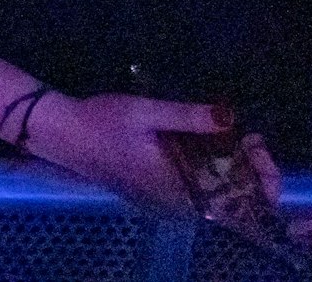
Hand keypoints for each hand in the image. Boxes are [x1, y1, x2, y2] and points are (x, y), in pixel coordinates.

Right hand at [28, 92, 234, 214]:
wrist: (61, 134)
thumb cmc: (99, 122)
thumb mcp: (143, 111)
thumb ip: (187, 116)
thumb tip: (229, 117)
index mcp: (173, 185)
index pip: (230, 192)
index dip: (250, 171)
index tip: (250, 140)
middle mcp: (171, 200)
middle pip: (224, 194)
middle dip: (240, 166)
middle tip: (240, 133)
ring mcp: (161, 200)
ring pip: (208, 192)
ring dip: (222, 168)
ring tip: (225, 138)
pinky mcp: (152, 193)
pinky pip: (191, 189)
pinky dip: (203, 171)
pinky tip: (198, 148)